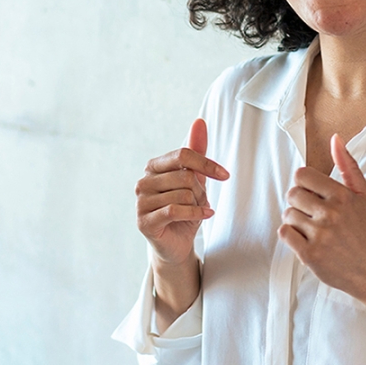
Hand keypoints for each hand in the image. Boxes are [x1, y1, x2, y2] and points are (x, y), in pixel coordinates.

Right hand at [136, 119, 229, 266]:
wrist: (177, 244)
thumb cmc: (184, 210)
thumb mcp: (194, 179)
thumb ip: (196, 152)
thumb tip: (199, 121)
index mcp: (153, 167)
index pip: (182, 155)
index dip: (207, 164)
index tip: (225, 175)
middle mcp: (143, 181)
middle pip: (185, 176)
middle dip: (201, 191)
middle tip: (201, 202)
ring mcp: (140, 202)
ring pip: (183, 194)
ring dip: (198, 205)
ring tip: (196, 211)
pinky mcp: (143, 221)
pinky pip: (175, 210)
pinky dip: (195, 213)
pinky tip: (203, 215)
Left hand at [279, 135, 365, 299]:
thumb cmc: (364, 231)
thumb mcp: (363, 195)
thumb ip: (348, 165)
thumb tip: (336, 139)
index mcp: (342, 196)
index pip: (302, 175)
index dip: (304, 184)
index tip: (313, 195)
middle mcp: (331, 214)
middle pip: (292, 194)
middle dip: (298, 202)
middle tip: (311, 213)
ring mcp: (320, 235)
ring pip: (288, 215)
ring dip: (296, 221)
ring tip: (312, 229)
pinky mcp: (310, 254)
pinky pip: (285, 234)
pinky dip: (291, 236)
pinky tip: (306, 239)